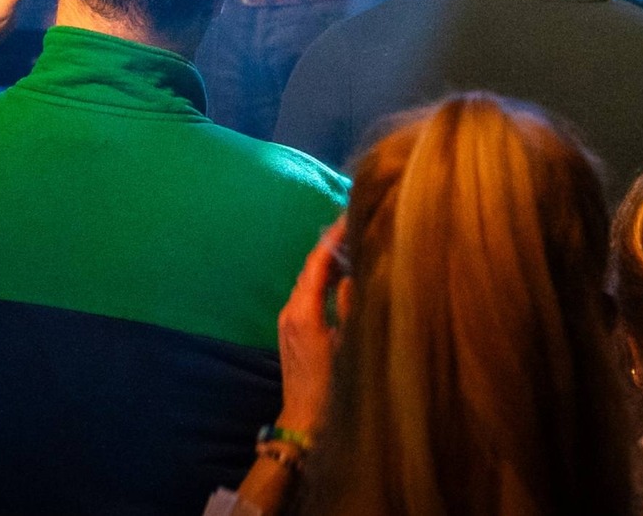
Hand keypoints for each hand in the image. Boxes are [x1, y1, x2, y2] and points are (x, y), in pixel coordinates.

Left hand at [273, 220, 346, 442]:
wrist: (303, 422)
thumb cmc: (329, 389)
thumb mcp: (347, 347)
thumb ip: (349, 308)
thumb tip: (353, 275)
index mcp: (303, 311)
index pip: (316, 263)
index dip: (332, 239)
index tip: (349, 219)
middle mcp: (290, 310)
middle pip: (309, 268)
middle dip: (330, 247)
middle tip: (355, 231)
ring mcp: (287, 320)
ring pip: (307, 281)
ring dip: (326, 265)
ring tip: (351, 251)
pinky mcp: (290, 330)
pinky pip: (305, 294)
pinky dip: (321, 282)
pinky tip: (339, 281)